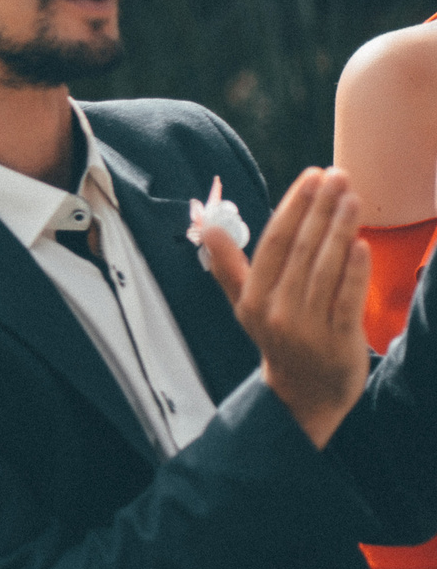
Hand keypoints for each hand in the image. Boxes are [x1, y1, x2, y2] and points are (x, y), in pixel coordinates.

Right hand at [212, 167, 370, 446]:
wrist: (305, 393)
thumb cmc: (278, 338)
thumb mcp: (246, 305)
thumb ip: (229, 266)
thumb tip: (205, 228)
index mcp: (252, 300)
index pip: (273, 244)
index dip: (293, 208)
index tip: (311, 177)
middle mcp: (275, 313)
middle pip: (300, 251)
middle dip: (320, 209)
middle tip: (337, 175)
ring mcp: (307, 328)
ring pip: (324, 270)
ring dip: (339, 230)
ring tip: (352, 198)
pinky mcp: (338, 341)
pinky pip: (346, 299)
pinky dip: (354, 272)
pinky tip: (362, 244)